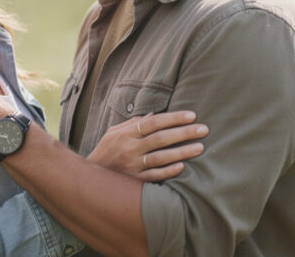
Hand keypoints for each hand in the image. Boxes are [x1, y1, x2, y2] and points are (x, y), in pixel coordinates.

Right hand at [87, 111, 207, 182]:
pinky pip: (154, 176)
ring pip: (161, 157)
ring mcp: (133, 166)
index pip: (154, 122)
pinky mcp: (135, 181)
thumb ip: (133, 123)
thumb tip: (154, 115)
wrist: (91, 177)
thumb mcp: (114, 133)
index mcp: (126, 134)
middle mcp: (130, 148)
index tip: (191, 115)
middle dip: (184, 133)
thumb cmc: (106, 151)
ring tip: (200, 147)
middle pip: (161, 138)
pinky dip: (168, 171)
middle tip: (204, 129)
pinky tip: (182, 166)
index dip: (173, 118)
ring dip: (182, 152)